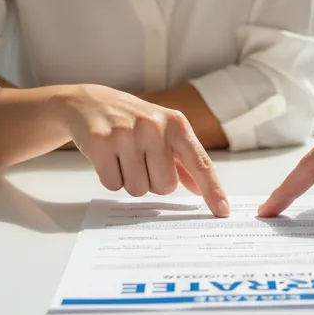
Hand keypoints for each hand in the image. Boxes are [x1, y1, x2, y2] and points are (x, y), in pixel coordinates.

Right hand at [49, 84, 228, 214]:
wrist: (90, 103)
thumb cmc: (133, 121)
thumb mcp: (164, 132)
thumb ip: (183, 161)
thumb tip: (199, 189)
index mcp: (176, 124)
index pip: (199, 162)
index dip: (212, 189)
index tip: (222, 211)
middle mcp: (154, 126)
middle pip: (165, 186)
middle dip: (154, 182)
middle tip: (142, 161)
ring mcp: (127, 133)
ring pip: (138, 189)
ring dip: (131, 181)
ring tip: (123, 157)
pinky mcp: (101, 141)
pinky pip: (113, 185)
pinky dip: (111, 178)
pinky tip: (108, 157)